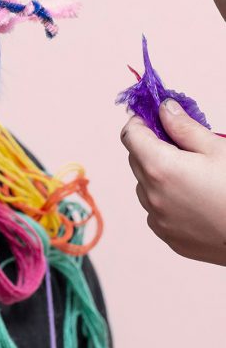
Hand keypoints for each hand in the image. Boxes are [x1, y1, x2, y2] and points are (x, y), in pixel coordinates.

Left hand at [121, 100, 225, 265]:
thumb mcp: (217, 149)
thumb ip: (184, 127)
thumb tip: (164, 109)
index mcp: (159, 167)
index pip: (130, 135)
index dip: (141, 122)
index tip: (154, 119)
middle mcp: (152, 195)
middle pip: (136, 160)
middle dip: (151, 147)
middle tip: (180, 146)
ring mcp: (159, 220)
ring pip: (144, 187)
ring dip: (157, 176)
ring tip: (191, 176)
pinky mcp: (169, 238)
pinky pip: (156, 212)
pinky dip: (166, 201)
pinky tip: (193, 200)